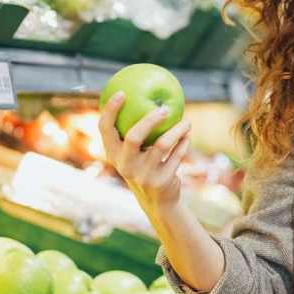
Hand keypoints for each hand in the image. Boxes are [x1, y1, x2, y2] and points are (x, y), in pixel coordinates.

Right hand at [98, 91, 191, 212]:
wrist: (157, 201)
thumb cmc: (144, 166)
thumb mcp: (133, 153)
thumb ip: (133, 130)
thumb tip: (141, 94)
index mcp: (113, 154)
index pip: (105, 129)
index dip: (111, 110)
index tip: (123, 92)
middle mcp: (125, 165)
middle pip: (134, 137)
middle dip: (149, 119)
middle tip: (164, 108)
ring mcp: (143, 175)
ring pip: (162, 144)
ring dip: (177, 130)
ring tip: (186, 122)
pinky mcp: (161, 182)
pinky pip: (177, 155)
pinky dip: (183, 143)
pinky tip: (187, 134)